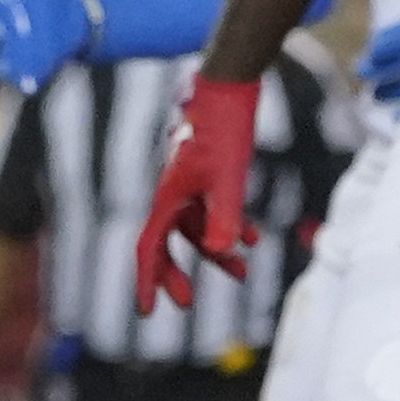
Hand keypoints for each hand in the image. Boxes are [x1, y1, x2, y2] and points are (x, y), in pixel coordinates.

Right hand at [129, 71, 258, 314]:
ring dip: (216, 253)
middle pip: (165, 243)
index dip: (147, 280)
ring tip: (240, 273)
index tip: (147, 311)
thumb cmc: (223, 130)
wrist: (229, 89)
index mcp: (168, 197)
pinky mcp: (209, 176)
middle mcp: (173, 194)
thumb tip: (220, 250)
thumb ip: (224, 214)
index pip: (150, 247)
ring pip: (196, 229)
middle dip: (174, 274)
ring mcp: (190, 186)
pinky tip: (252, 238)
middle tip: (184, 303)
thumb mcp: (228, 176)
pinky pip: (214, 212)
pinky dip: (230, 227)